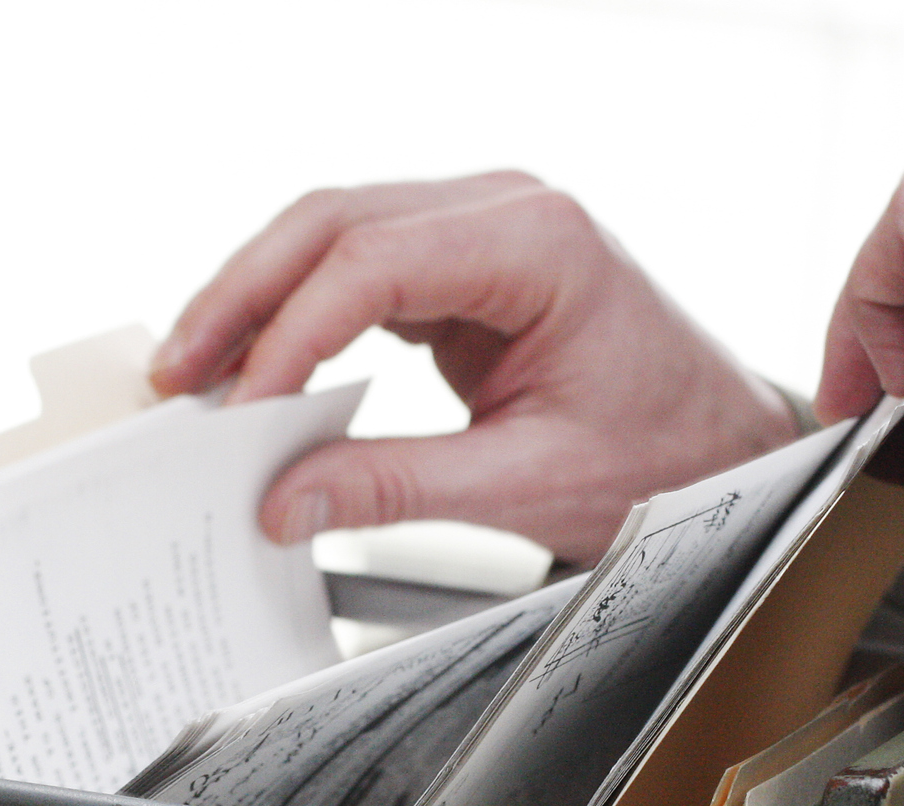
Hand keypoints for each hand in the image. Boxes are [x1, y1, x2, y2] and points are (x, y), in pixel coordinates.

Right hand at [151, 173, 800, 562]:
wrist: (723, 444)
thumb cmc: (664, 452)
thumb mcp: (526, 483)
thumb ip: (396, 487)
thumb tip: (284, 498)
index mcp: (539, 243)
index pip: (373, 264)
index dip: (290, 334)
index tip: (241, 406)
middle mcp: (505, 209)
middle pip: (332, 220)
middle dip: (243, 296)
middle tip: (180, 373)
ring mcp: (480, 227)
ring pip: (331, 231)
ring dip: (256, 296)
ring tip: (195, 368)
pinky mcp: (460, 263)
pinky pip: (354, 267)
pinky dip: (294, 312)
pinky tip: (252, 361)